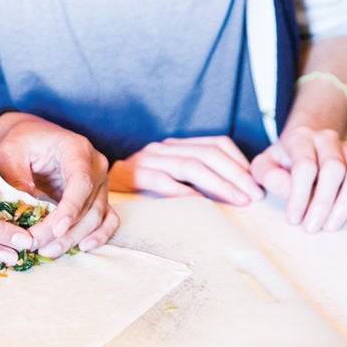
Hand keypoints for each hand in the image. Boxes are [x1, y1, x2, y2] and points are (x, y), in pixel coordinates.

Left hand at [0, 112, 118, 258]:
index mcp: (77, 150)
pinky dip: (99, 235)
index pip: (81, 182)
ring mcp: (101, 183)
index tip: (56, 229)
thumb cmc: (22, 143)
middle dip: (63, 232)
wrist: (32, 140)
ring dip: (73, 238)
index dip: (70, 208)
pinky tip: (82, 247)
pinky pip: (108, 219)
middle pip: (88, 205)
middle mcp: (96, 166)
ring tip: (47, 251)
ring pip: (97, 217)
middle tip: (36, 245)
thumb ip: (16, 176)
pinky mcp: (99, 197)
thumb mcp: (10, 153)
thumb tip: (26, 203)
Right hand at [109, 136, 265, 203]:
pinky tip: (202, 203)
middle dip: (236, 175)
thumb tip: (235, 189)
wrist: (91, 186)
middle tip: (253, 195)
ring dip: (219, 184)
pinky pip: (162, 181)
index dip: (239, 162)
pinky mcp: (133, 174)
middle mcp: (163, 148)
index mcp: (175, 145)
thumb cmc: (136, 190)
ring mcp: (147, 159)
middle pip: (208, 155)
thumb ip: (193, 178)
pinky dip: (184, 191)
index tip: (254, 182)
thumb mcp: (168, 176)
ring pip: (191, 165)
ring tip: (236, 199)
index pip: (215, 143)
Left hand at [250, 125, 346, 231]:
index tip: (293, 220)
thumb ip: (270, 177)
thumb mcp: (263, 166)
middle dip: (323, 203)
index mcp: (300, 138)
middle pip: (334, 169)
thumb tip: (288, 192)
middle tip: (312, 228)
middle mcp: (328, 139)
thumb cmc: (281, 162)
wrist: (306, 144)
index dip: (299, 196)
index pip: (304, 166)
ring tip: (331, 226)